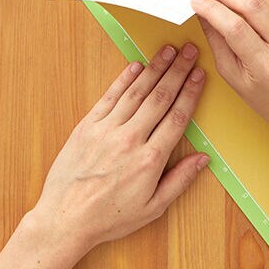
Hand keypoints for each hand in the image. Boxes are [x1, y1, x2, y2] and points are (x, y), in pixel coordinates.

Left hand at [0, 44, 208, 268]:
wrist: (65, 218)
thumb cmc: (109, 217)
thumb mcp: (152, 208)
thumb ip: (179, 180)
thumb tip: (203, 159)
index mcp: (150, 160)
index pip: (177, 117)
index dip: (191, 93)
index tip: (200, 75)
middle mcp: (130, 139)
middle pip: (160, 97)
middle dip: (178, 71)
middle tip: (190, 50)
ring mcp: (106, 130)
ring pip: (136, 92)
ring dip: (154, 68)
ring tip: (168, 51)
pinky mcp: (87, 127)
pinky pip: (109, 97)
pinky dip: (123, 80)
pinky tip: (135, 67)